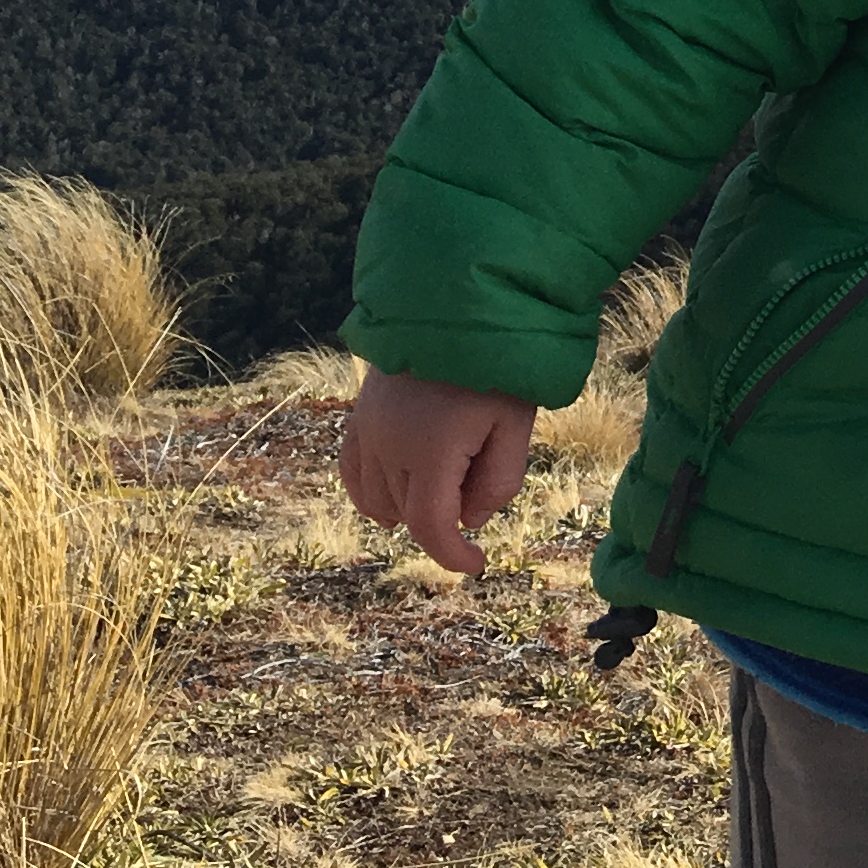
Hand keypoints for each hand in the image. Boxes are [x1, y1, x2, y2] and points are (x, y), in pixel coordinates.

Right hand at [338, 365, 537, 575]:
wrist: (455, 303)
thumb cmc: (496, 362)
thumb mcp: (515, 423)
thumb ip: (498, 480)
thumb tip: (469, 521)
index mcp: (430, 451)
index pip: (430, 526)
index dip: (453, 555)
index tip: (478, 565)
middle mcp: (388, 446)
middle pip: (409, 513)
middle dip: (445, 517)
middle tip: (481, 482)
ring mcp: (367, 430)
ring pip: (377, 499)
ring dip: (410, 507)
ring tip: (449, 483)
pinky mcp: (358, 414)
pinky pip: (352, 471)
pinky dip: (371, 493)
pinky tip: (394, 498)